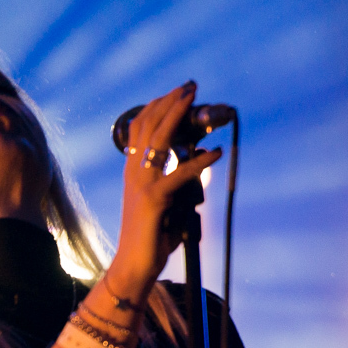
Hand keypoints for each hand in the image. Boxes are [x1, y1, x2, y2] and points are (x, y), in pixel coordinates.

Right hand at [110, 82, 222, 293]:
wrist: (133, 264)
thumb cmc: (149, 235)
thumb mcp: (158, 200)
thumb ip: (170, 180)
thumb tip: (191, 163)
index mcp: (132, 170)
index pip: (140, 127)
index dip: (157, 105)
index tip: (177, 92)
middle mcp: (133, 171)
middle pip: (148, 124)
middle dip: (171, 101)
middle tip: (191, 84)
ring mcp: (142, 184)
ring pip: (159, 139)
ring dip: (179, 115)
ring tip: (197, 100)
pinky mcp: (154, 199)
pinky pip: (180, 173)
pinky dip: (200, 161)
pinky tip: (216, 151)